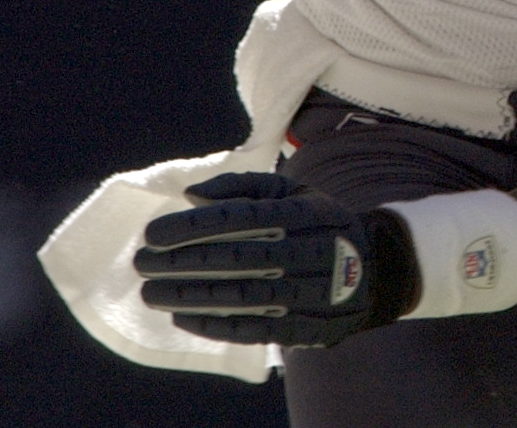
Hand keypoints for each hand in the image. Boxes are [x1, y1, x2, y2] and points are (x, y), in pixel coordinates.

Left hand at [135, 172, 417, 347]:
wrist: (375, 269)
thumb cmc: (316, 223)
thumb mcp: (292, 192)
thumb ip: (242, 188)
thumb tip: (191, 195)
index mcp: (305, 212)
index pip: (243, 217)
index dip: (194, 226)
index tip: (153, 233)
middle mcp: (311, 251)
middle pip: (238, 258)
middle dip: (183, 262)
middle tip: (141, 263)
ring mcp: (311, 292)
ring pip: (243, 296)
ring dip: (190, 296)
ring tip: (151, 292)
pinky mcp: (307, 326)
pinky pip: (255, 329)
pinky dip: (214, 324)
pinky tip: (182, 316)